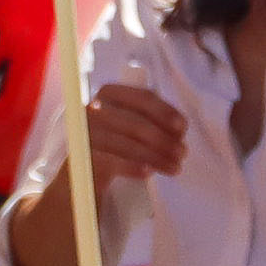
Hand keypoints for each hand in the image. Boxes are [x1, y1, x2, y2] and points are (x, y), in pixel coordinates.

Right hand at [78, 86, 192, 184]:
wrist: (85, 169)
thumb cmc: (116, 141)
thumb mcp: (132, 123)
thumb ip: (153, 119)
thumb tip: (179, 129)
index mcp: (110, 93)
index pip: (143, 98)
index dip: (166, 112)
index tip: (183, 128)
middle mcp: (94, 109)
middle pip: (137, 123)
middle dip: (164, 140)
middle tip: (182, 153)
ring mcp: (86, 133)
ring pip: (128, 144)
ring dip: (156, 157)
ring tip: (174, 167)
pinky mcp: (82, 157)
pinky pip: (113, 162)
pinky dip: (133, 166)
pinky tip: (148, 172)